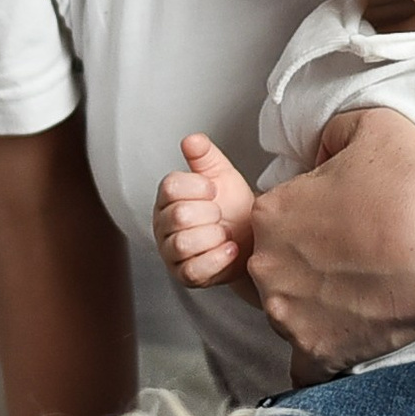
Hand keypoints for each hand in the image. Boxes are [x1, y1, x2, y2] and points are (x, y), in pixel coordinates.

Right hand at [154, 133, 254, 287]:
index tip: (214, 190)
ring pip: (183, 244)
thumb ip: (205, 156)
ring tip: (225, 234)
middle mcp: (163, 224)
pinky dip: (218, 259)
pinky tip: (230, 249)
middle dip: (210, 214)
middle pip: (179, 217)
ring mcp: (170, 252)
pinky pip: (194, 270)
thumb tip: (192, 140)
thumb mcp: (221, 175)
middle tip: (221, 215)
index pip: (170, 187)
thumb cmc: (232, 207)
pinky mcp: (184, 276)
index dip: (198, 187)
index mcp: (168, 196)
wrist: (251, 238)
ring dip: (213, 238)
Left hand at [247, 106, 414, 371]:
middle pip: (277, 267)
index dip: (310, 221)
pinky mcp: (317, 351)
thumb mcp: (368, 126)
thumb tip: (325, 148)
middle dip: (308, 264)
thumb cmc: (412, 183)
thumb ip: (333, 135)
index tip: (343, 225)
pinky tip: (348, 342)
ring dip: (317, 307)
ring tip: (365, 295)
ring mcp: (288, 313)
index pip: (275, 219)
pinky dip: (324, 354)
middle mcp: (268, 266)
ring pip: (289, 311)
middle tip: (356, 260)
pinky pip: (306, 363)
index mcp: (271, 212)